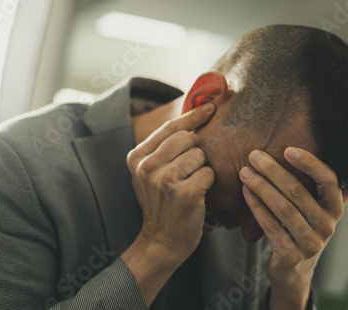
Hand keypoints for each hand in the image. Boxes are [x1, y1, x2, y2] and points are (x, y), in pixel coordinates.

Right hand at [126, 103, 215, 263]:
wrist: (161, 241)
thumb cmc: (162, 202)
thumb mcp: (151, 172)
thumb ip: (163, 146)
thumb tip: (195, 112)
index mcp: (137, 156)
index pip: (170, 126)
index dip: (193, 115)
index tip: (211, 107)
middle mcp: (147, 166)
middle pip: (188, 138)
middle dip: (195, 153)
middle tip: (187, 173)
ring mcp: (164, 179)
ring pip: (200, 155)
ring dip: (201, 169)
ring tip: (189, 184)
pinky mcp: (184, 193)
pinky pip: (209, 173)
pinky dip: (208, 184)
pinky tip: (197, 195)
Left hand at [239, 147, 347, 304]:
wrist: (294, 271)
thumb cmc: (303, 229)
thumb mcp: (317, 209)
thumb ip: (322, 186)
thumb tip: (339, 151)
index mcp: (335, 208)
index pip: (328, 180)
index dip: (309, 163)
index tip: (288, 149)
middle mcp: (327, 225)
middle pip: (298, 192)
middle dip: (273, 170)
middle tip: (254, 155)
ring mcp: (310, 242)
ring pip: (283, 208)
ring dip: (261, 187)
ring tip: (245, 172)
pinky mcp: (291, 255)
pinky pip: (270, 226)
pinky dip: (256, 206)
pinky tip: (246, 192)